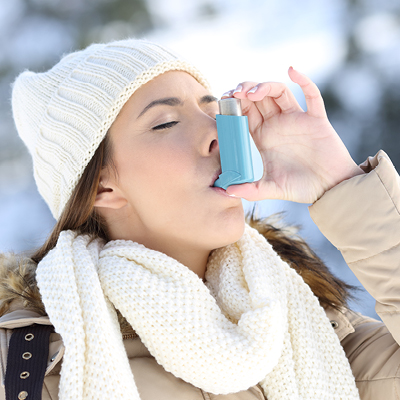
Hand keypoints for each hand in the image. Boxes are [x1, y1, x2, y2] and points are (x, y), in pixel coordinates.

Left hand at [222, 68, 363, 202]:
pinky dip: (304, 81)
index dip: (233, 106)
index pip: (243, 115)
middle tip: (234, 93)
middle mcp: (276, 125)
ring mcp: (295, 119)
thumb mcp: (270, 189)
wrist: (329, 189)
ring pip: (278, 92)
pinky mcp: (315, 118)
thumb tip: (225, 190)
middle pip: (257, 99)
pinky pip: (311, 94)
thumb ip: (249, 190)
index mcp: (261, 138)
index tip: (223, 102)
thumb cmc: (299, 188)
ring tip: (252, 92)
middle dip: (244, 91)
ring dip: (265, 86)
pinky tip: (292, 70)